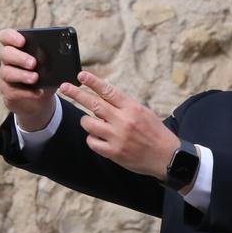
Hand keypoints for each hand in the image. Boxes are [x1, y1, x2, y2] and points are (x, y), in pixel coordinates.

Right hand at [0, 28, 56, 130]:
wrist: (38, 98)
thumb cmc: (44, 74)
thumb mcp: (51, 65)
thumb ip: (55, 58)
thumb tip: (69, 56)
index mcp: (17, 48)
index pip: (6, 36)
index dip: (11, 37)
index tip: (23, 41)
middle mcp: (8, 60)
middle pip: (6, 53)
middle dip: (20, 57)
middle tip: (33, 63)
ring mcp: (6, 76)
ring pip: (6, 72)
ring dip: (22, 75)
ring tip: (35, 78)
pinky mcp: (8, 91)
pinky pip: (13, 91)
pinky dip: (27, 92)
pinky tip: (38, 92)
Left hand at [58, 71, 180, 180]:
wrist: (167, 157)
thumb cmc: (156, 133)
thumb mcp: (145, 113)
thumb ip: (124, 106)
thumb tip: (103, 99)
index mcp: (133, 108)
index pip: (109, 91)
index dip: (93, 82)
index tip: (81, 76)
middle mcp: (124, 121)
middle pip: (94, 104)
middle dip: (76, 94)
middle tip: (64, 87)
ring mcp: (117, 137)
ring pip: (88, 123)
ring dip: (87, 121)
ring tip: (93, 123)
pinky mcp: (113, 152)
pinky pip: (92, 141)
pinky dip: (93, 139)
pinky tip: (100, 139)